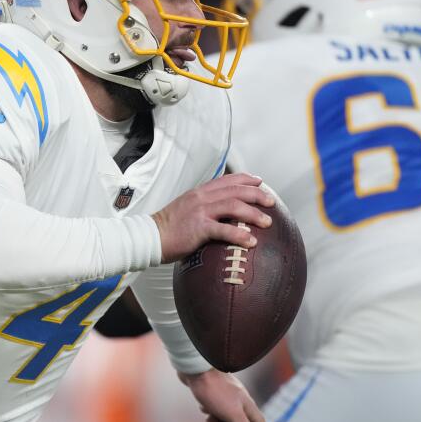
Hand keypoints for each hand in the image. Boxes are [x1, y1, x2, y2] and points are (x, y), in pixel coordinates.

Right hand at [150, 173, 275, 262]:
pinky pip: (224, 230)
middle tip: (271, 202)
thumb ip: (202, 206)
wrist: (149, 236)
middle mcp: (201, 197)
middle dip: (257, 194)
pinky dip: (240, 235)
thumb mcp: (185, 208)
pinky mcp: (198, 228)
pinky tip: (251, 242)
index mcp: (199, 192)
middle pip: (236, 190)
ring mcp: (200, 211)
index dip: (245, 178)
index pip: (226, 180)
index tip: (259, 181)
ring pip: (234, 206)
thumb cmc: (168, 228)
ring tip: (267, 223)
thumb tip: (219, 212)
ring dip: (253, 214)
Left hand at [179, 369, 264, 421]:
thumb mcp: (233, 414)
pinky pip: (215, 409)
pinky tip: (203, 406)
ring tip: (209, 417)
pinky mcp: (214, 393)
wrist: (195, 368)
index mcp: (248, 405)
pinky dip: (209, 411)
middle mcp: (240, 400)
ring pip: (226, 418)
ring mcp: (227, 396)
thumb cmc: (215, 391)